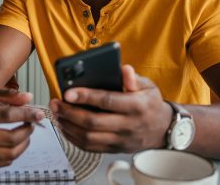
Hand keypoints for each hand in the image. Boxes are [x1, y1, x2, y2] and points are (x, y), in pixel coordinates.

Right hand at [0, 87, 44, 167]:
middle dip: (27, 131)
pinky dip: (14, 154)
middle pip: (10, 138)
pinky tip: (14, 144)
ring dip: (24, 144)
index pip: (7, 116)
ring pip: (9, 154)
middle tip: (31, 125)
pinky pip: (3, 163)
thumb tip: (29, 98)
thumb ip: (9, 95)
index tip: (38, 114)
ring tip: (25, 134)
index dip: (26, 115)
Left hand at [49, 65, 172, 152]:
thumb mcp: (148, 86)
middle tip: (56, 103)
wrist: (163, 130)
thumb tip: (123, 69)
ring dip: (69, 126)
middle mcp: (128, 125)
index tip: (68, 92)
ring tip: (58, 113)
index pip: (107, 101)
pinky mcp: (114, 149)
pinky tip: (66, 126)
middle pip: (93, 122)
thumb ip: (133, 78)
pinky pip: (90, 148)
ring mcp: (121, 140)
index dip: (86, 96)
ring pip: (89, 138)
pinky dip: (74, 138)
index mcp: (136, 106)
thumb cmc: (150, 104)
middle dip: (70, 112)